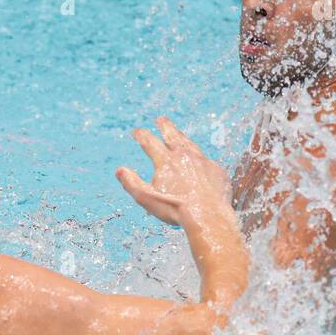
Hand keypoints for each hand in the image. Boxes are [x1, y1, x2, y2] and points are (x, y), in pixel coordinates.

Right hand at [116, 117, 230, 227]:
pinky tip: (198, 159)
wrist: (208, 216)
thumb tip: (119, 170)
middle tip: (161, 119)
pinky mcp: (215, 170)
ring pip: (190, 144)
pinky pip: (205, 159)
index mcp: (165, 161)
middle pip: (172, 135)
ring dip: (182, 136)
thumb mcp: (146, 198)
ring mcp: (202, 161)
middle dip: (165, 126)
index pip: (149, 142)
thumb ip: (131, 183)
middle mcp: (184, 156)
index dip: (141, 135)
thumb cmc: (175, 209)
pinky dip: (198, 156)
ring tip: (178, 133)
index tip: (136, 131)